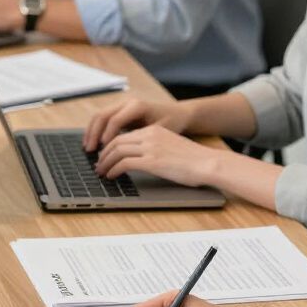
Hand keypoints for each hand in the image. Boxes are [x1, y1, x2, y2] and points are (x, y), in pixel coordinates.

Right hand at [84, 98, 190, 151]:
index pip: (115, 120)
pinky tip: (93, 143)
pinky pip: (103, 118)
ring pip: (99, 116)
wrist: (178, 113)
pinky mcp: (120, 111)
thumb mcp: (160, 133)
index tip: (103, 150)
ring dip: (91, 132)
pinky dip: (95, 130)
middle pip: (102, 115)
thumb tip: (124, 155)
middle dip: (94, 134)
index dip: (107, 135)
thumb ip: (142, 141)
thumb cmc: (172, 124)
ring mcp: (122, 105)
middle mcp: (127, 102)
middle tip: (90, 151)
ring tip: (87, 148)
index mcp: (137, 106)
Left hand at [93, 124, 217, 185]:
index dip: (110, 146)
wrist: (208, 163)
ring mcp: (150, 147)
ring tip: (101, 172)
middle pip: (116, 141)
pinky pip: (124, 163)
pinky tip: (111, 176)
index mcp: (154, 130)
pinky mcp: (152, 161)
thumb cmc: (193, 160)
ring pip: (117, 151)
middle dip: (103, 154)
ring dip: (105, 163)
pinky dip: (114, 170)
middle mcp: (150, 135)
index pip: (124, 135)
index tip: (105, 156)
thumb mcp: (170, 146)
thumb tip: (138, 159)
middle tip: (98, 165)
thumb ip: (154, 147)